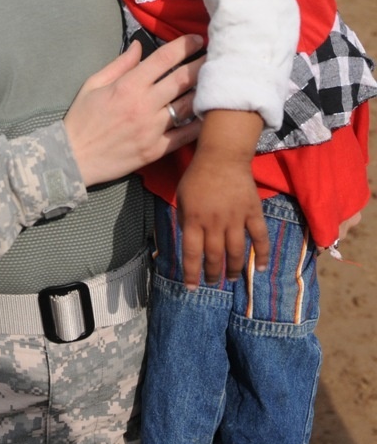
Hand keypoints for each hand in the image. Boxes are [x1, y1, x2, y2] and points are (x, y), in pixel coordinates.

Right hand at [63, 34, 202, 187]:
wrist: (74, 158)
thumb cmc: (81, 119)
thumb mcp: (93, 84)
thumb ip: (119, 64)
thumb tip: (139, 46)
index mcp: (128, 86)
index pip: (163, 59)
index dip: (184, 45)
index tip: (196, 39)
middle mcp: (144, 105)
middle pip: (183, 79)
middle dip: (202, 64)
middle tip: (215, 56)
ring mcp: (152, 129)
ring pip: (188, 105)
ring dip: (204, 91)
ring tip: (215, 81)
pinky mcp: (156, 150)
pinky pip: (185, 135)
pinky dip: (200, 124)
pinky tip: (209, 114)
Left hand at [176, 110, 269, 288]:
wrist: (222, 156)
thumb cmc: (198, 176)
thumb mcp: (182, 197)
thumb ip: (185, 220)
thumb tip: (190, 241)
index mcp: (193, 219)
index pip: (191, 253)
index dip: (191, 273)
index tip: (192, 287)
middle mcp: (214, 222)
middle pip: (214, 256)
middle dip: (213, 274)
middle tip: (213, 282)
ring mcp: (235, 218)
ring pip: (236, 252)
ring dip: (233, 269)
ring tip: (231, 278)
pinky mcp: (252, 212)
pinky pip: (260, 237)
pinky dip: (262, 254)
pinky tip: (259, 268)